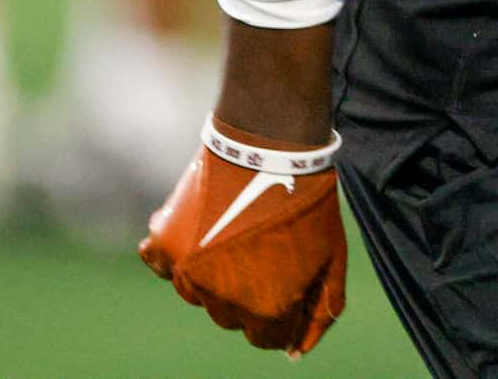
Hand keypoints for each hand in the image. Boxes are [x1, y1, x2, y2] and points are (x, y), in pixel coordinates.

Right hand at [139, 123, 346, 355]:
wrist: (272, 143)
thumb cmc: (309, 200)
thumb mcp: (332, 257)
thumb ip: (320, 312)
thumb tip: (297, 353)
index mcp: (268, 307)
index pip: (267, 338)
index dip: (281, 312)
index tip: (284, 280)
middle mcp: (223, 299)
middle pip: (232, 318)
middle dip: (249, 293)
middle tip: (264, 247)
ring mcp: (188, 273)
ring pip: (198, 294)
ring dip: (215, 274)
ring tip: (238, 230)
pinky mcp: (164, 245)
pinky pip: (164, 266)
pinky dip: (179, 254)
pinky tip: (202, 228)